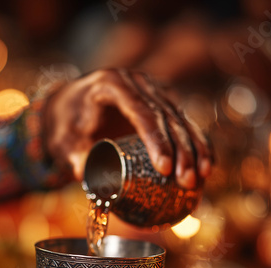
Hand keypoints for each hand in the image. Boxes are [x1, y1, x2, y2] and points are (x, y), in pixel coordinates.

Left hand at [44, 68, 211, 188]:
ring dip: (194, 149)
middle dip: (181, 150)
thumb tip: (88, 178)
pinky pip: (183, 122)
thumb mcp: (63, 143)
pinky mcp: (160, 102)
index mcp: (111, 84)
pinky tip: (207, 164)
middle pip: (165, 115)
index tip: (165, 169)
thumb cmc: (66, 126)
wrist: (69, 108)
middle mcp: (136, 82)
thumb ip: (74, 159)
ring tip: (201, 178)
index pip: (141, 111)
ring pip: (180, 118)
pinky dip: (196, 143)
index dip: (156, 140)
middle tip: (187, 180)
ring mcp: (151, 90)